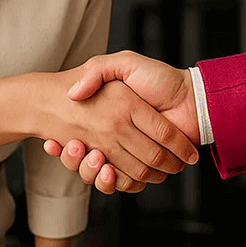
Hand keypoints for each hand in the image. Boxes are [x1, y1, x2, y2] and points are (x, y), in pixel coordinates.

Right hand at [45, 53, 199, 193]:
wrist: (192, 98)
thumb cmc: (161, 79)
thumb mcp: (125, 63)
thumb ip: (99, 70)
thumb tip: (74, 93)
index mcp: (107, 116)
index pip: (75, 136)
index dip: (63, 144)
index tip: (52, 143)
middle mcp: (115, 136)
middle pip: (84, 159)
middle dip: (74, 159)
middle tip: (75, 147)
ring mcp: (128, 153)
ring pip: (99, 174)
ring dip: (89, 171)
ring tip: (92, 156)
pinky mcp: (142, 168)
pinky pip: (122, 183)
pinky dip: (112, 183)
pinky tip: (108, 171)